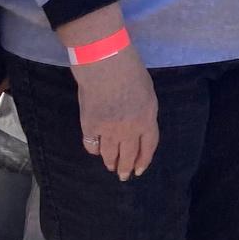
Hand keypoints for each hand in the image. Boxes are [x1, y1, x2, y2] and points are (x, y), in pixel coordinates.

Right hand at [59, 4, 155, 181]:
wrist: (105, 63)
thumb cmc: (130, 70)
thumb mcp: (147, 91)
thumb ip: (144, 111)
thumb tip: (139, 124)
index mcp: (147, 118)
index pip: (148, 146)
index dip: (144, 160)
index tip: (139, 170)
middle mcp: (130, 129)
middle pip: (128, 155)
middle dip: (126, 168)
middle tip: (124, 176)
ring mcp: (109, 129)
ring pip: (109, 154)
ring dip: (110, 163)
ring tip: (111, 167)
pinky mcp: (90, 126)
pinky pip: (92, 145)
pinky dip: (94, 149)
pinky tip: (96, 150)